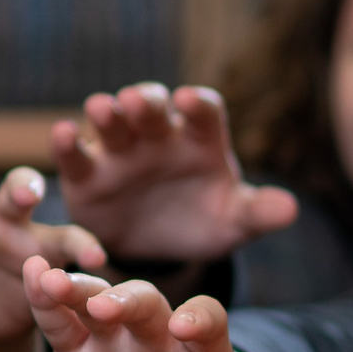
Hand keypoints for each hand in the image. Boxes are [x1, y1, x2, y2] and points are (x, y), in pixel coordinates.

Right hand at [25, 256, 327, 351]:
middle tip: (108, 305)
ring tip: (51, 282)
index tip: (187, 327)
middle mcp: (161, 336)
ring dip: (77, 290)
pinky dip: (45, 298)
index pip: (209, 323)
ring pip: (97, 302)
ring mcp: (119, 340)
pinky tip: (31, 273)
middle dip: (127, 302)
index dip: (200, 320)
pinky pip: (62, 322)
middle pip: (147, 305)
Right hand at [51, 84, 297, 262]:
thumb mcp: (234, 221)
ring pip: (113, 123)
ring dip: (107, 113)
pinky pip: (77, 156)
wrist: (160, 249)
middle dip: (146, 102)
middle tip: (138, 101)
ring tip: (102, 108)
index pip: (204, 112)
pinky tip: (62, 134)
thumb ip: (257, 211)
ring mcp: (121, 152)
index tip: (191, 102)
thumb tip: (290, 209)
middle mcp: (159, 137)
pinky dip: (67, 144)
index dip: (197, 105)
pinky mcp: (87, 175)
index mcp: (200, 140)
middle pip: (154, 109)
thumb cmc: (203, 222)